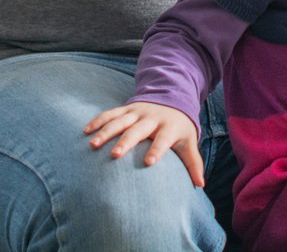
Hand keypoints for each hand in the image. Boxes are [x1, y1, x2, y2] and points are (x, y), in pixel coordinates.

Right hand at [84, 101, 204, 186]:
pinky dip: (98, 121)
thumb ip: (193, 163)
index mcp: (168, 127)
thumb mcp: (189, 142)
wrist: (171, 99)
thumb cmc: (178, 129)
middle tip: (115, 155)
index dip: (157, 150)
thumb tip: (200, 185)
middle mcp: (151, 118)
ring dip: (106, 131)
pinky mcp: (126, 109)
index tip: (149, 162)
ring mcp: (137, 112)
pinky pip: (110, 114)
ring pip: (120, 121)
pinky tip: (86, 131)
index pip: (163, 140)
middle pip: (137, 130)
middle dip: (126, 141)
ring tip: (93, 145)